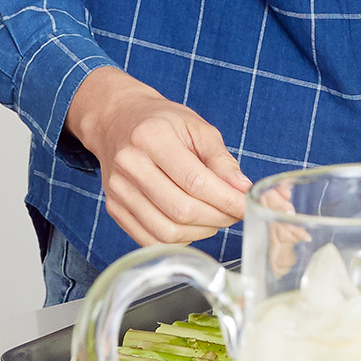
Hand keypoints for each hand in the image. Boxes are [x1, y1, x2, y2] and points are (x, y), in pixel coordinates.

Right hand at [67, 68, 250, 246]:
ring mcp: (118, 190)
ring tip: (214, 218)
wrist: (118, 121)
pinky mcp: (114, 208)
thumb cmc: (162, 122)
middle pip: (181, 210)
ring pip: (167, 231)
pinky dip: (179, 239)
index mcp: (151, 137)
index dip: (226, 200)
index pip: (195, 181)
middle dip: (217, 218)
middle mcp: (129, 165)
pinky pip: (151, 239)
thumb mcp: (197, 128)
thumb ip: (221, 160)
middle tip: (234, 213)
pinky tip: (192, 225)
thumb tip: (242, 190)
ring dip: (200, 232)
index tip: (246, 206)